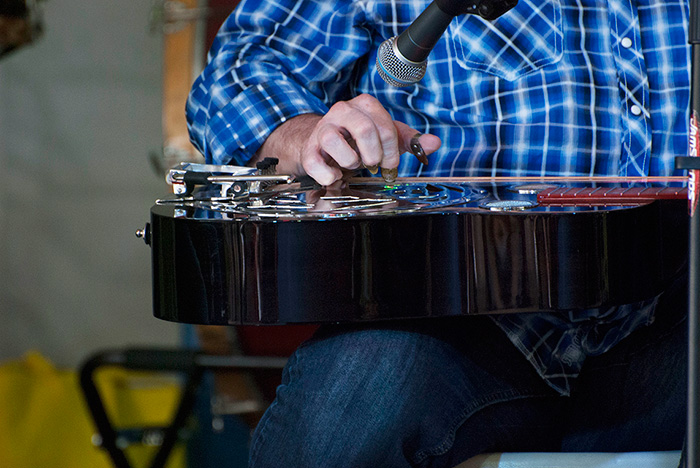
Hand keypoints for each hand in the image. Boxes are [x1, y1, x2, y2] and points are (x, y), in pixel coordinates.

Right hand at [252, 94, 440, 185]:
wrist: (322, 145)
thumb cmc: (357, 140)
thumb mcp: (386, 137)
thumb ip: (409, 140)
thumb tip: (434, 144)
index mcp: (365, 106)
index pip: (384, 125)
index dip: (391, 151)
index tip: (390, 166)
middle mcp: (342, 112)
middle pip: (363, 129)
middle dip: (374, 155)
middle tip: (374, 166)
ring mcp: (322, 130)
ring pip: (335, 142)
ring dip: (350, 162)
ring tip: (353, 166)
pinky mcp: (309, 150)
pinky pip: (316, 163)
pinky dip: (330, 175)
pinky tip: (336, 176)